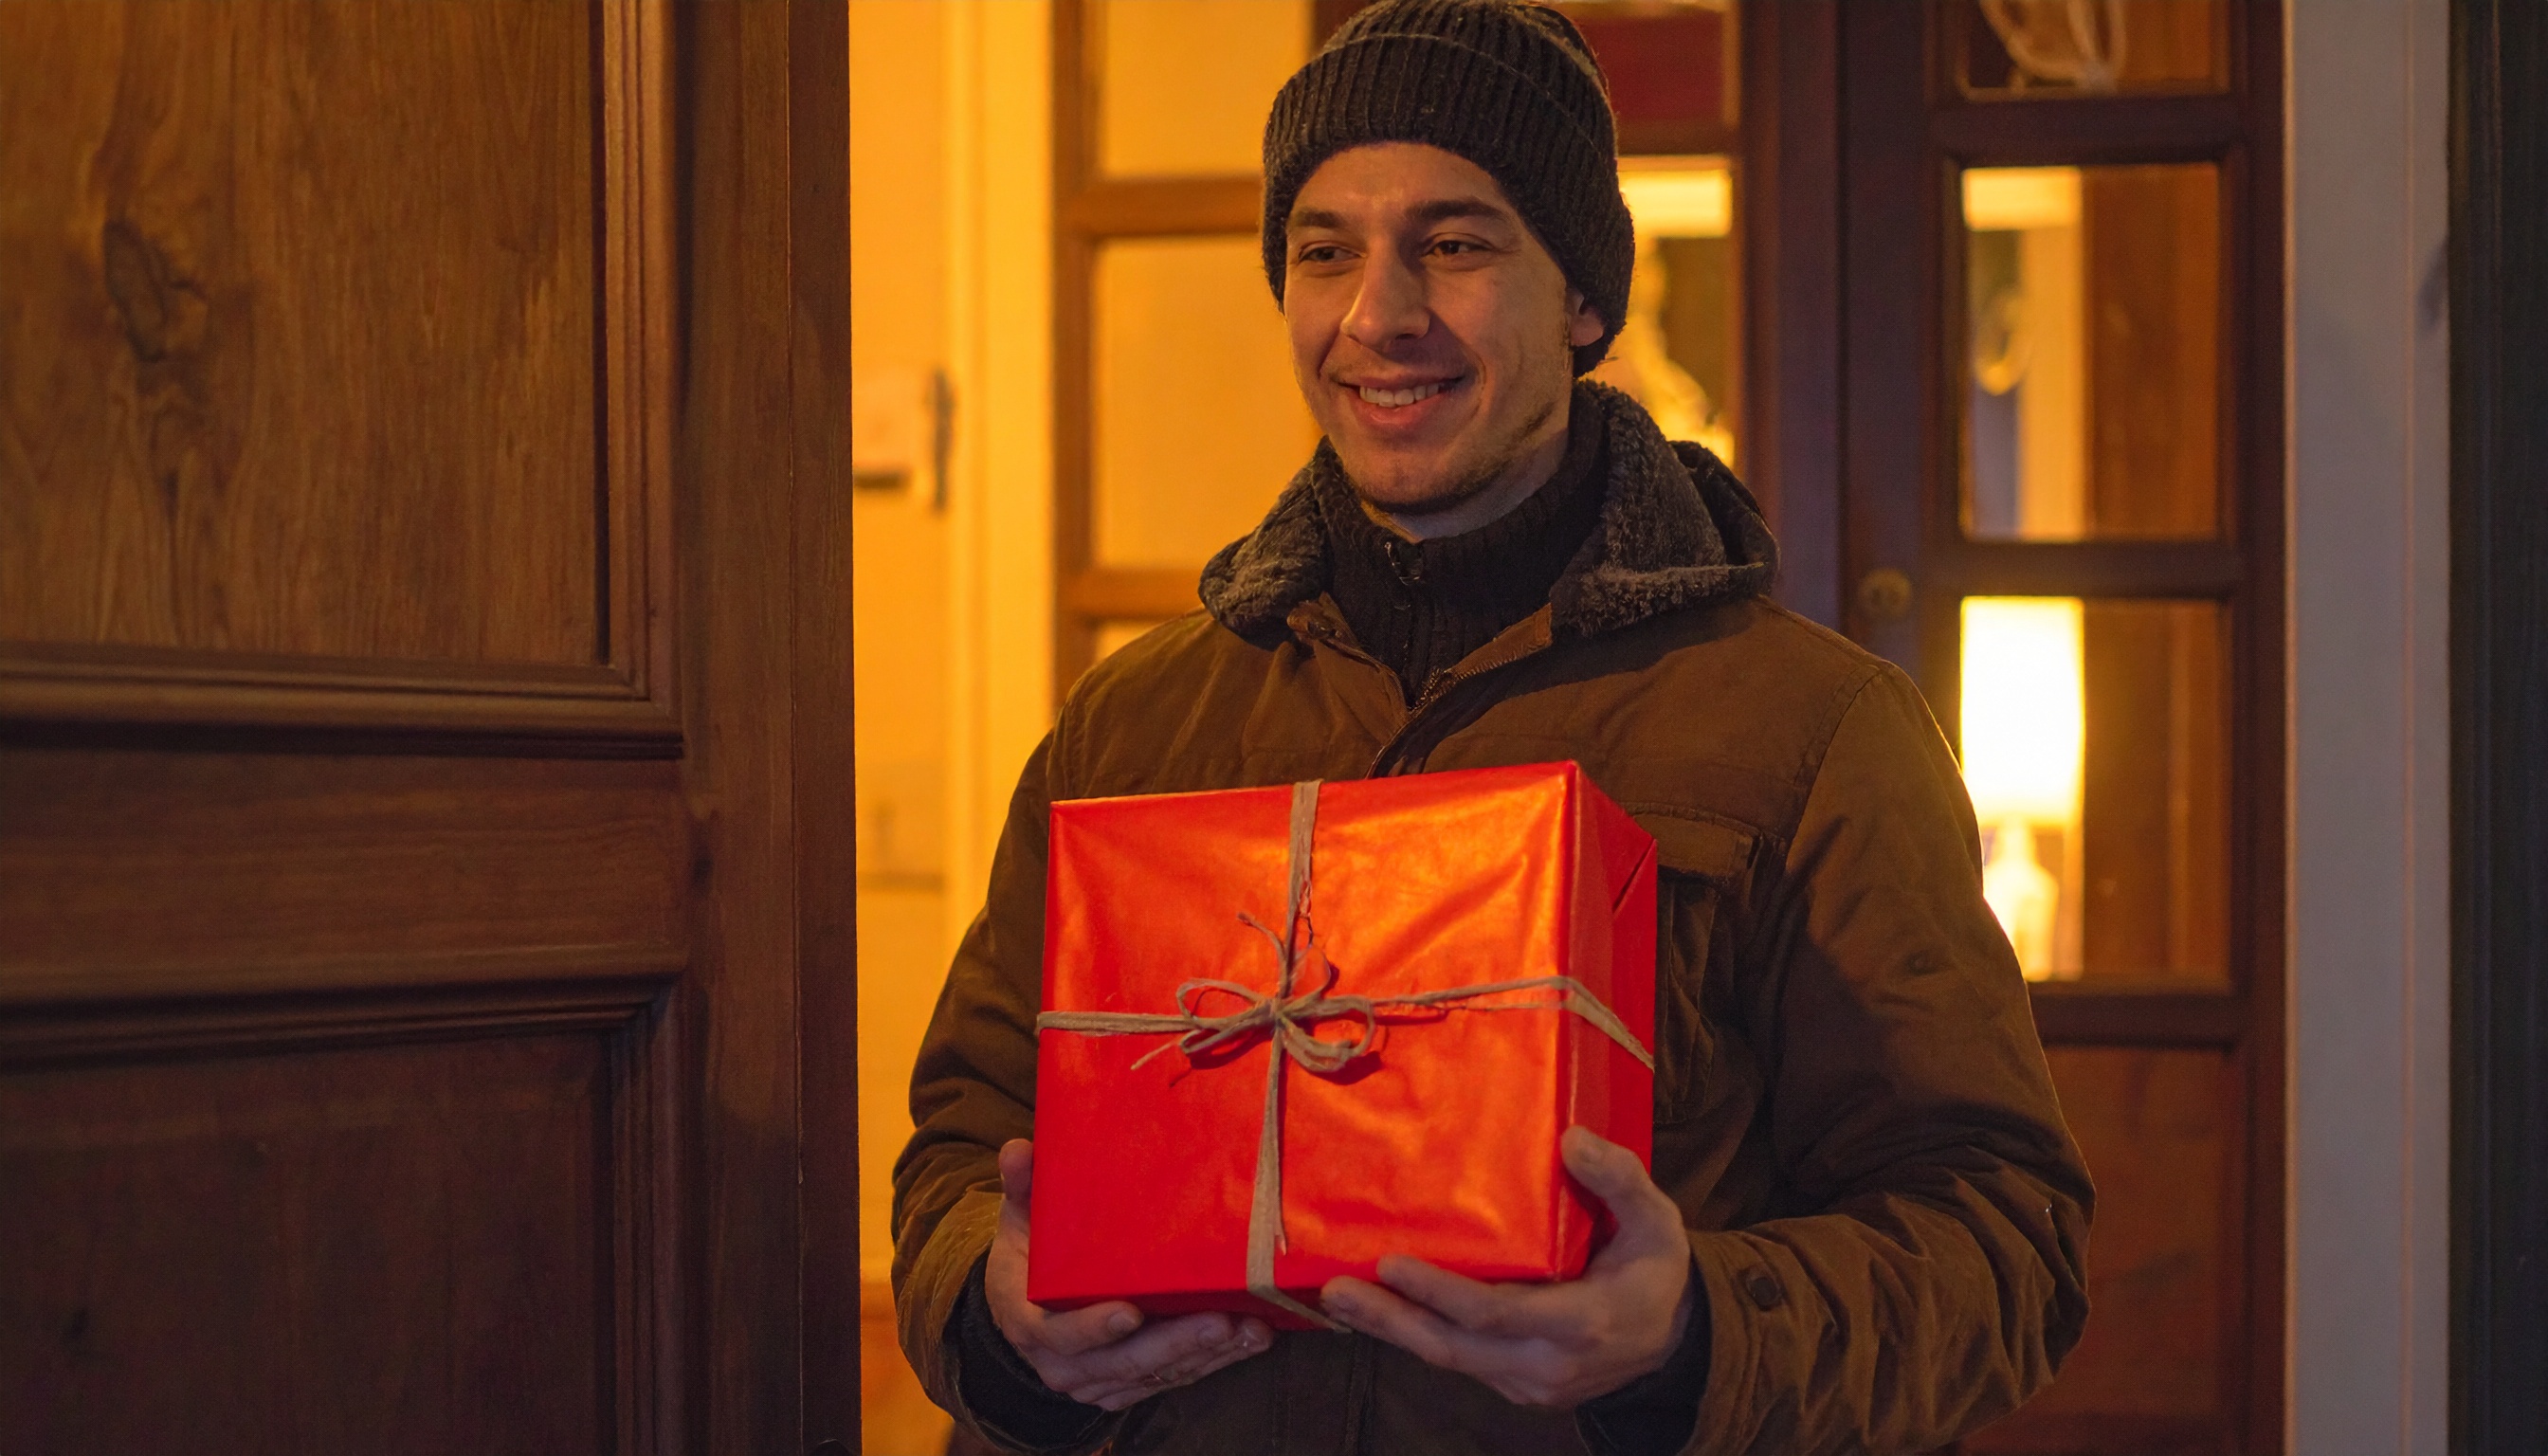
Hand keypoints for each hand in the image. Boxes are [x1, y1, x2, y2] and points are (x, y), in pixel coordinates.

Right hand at [984, 1139, 1275, 1410]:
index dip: (1096, 1327)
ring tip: (1253, 1328)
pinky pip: (1175, 1380)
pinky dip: (1215, 1362)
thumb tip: (1017, 1149)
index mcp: (1031, 1324)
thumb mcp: (1020, 1221)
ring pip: (1159, 1375)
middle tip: (1222, 1320)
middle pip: (1125, 1362)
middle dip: (1176, 1343)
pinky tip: (1251, 1339)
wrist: (1026, 1311)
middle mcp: (1064, 1364)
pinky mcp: (1131, 1388)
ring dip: (1209, 1355)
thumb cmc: (1030, 1255)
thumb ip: (1023, 1188)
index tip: (1132, 1311)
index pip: (1064, 1333)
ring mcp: (1100, 1382)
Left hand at [1318, 1126, 1695, 1407]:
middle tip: (1335, 1288)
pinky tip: (1379, 1309)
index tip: (1392, 1261)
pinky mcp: (1515, 1386)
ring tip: (1337, 1296)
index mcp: (1582, 1321)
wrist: (1674, 1342)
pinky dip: (1416, 1335)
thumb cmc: (1656, 1270)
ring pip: (1448, 1360)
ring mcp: (1528, 1383)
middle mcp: (1547, 1362)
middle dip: (1390, 1319)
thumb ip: (1619, 1179)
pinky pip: (1459, 1362)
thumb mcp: (1657, 1220)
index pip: (1495, 1314)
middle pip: (1453, 1348)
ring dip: (1392, 1329)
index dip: (1440, 1291)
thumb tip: (1571, 1139)